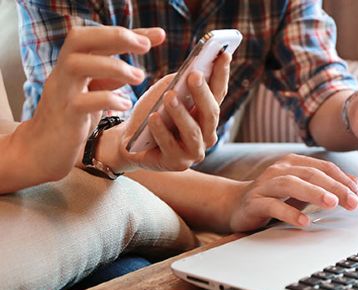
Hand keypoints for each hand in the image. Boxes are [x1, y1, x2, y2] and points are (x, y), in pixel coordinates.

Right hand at [27, 26, 164, 180]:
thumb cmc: (72, 118)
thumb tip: (134, 70)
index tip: (159, 35)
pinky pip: (83, 101)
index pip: (99, 37)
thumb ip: (109, 80)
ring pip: (78, 65)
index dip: (130, 33)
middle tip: (146, 46)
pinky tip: (125, 105)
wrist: (44, 149)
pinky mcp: (65, 114)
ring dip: (113, 67)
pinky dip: (108, 99)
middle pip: (80, 39)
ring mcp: (62, 91)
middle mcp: (63, 72)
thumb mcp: (92, 93)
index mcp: (73, 63)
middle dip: (116, 37)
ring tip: (139, 78)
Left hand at [106, 51, 231, 171]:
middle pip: (210, 113)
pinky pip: (169, 146)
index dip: (222, 74)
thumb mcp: (166, 93)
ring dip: (181, 113)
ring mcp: (193, 151)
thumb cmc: (152, 113)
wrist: (129, 142)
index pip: (219, 93)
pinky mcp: (176, 163)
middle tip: (194, 75)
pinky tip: (154, 118)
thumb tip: (194, 68)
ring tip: (169, 97)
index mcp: (207, 115)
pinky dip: (161, 131)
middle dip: (202, 93)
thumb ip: (180, 83)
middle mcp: (206, 135)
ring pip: (193, 131)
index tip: (224, 54)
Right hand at [227, 154, 357, 231]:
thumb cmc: (272, 196)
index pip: (324, 168)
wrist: (234, 204)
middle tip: (353, 202)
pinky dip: (289, 213)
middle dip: (335, 188)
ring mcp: (265, 185)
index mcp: (293, 163)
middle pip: (311, 174)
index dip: (343, 181)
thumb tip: (355, 183)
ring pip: (291, 184)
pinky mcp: (254, 202)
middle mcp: (279, 170)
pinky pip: (273, 206)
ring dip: (314, 193)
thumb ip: (326, 184)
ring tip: (332, 204)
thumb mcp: (302, 189)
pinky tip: (304, 222)